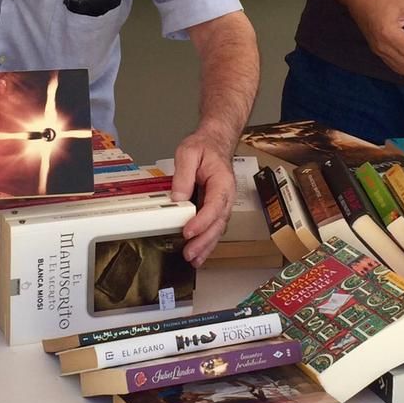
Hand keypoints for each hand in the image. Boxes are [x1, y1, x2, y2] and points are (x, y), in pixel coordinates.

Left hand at [170, 131, 236, 266]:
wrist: (216, 143)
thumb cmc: (205, 147)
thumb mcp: (189, 152)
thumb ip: (183, 175)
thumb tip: (178, 199)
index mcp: (222, 182)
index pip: (214, 205)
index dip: (202, 221)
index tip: (188, 231)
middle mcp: (226, 196)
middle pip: (218, 223)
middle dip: (204, 241)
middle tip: (189, 253)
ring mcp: (222, 204)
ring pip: (217, 230)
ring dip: (206, 246)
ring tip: (193, 259)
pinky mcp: (215, 209)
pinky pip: (213, 228)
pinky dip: (207, 243)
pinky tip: (198, 254)